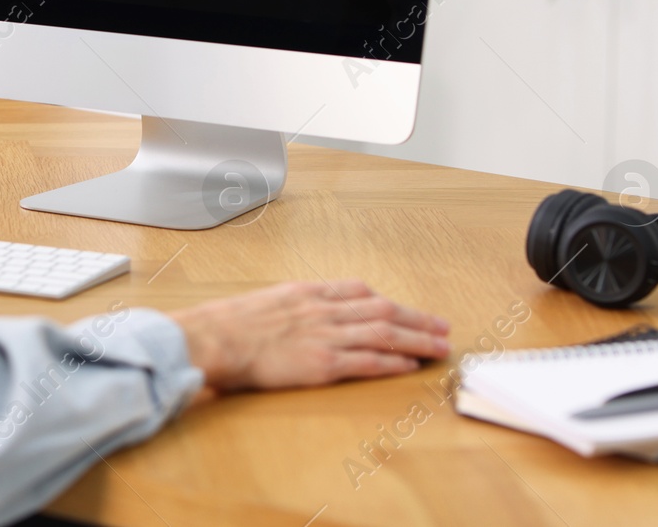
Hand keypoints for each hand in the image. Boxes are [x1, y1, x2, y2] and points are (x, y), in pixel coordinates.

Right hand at [168, 280, 449, 393]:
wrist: (216, 338)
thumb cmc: (232, 323)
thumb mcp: (269, 301)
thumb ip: (295, 305)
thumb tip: (308, 313)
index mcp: (309, 292)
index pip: (361, 292)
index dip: (390, 302)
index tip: (408, 310)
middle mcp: (323, 309)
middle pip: (382, 311)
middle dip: (416, 319)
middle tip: (442, 327)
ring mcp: (325, 335)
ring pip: (384, 334)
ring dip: (416, 340)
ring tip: (439, 347)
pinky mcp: (322, 363)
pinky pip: (367, 361)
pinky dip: (392, 362)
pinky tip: (409, 365)